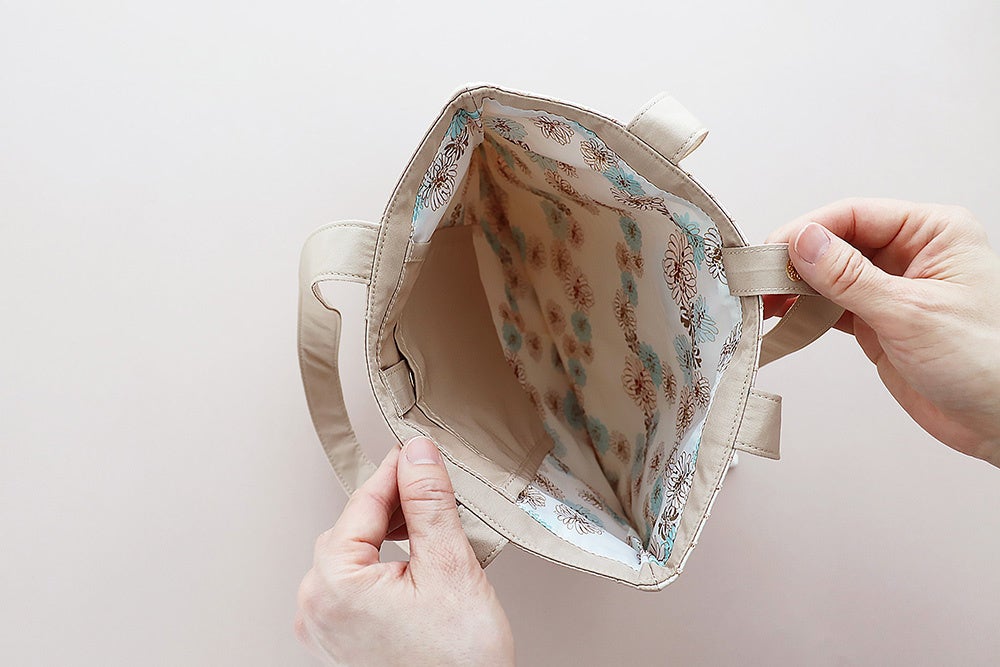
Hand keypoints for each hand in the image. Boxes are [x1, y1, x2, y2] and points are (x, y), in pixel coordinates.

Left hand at [295, 437, 514, 665]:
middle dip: (394, 505)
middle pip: (353, 526)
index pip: (363, 503)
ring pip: (353, 553)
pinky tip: (415, 562)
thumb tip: (418, 455)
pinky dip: (382, 564)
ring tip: (431, 530)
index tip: (420, 450)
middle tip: (435, 490)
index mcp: (333, 585)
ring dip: (389, 534)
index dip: (397, 471)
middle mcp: (316, 606)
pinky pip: (353, 582)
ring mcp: (325, 627)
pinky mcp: (340, 639)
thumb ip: (429, 503)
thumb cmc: (457, 664)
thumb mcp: (450, 568)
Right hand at [766, 198, 999, 466]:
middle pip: (837, 242)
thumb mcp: (910, 313)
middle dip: (795, 261)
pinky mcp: (881, 322)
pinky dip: (807, 312)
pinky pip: (834, 307)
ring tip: (763, 302)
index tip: (771, 254)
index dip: (808, 231)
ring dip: (796, 288)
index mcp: (933, 232)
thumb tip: (802, 242)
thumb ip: (849, 277)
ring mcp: (894, 288)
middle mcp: (913, 253)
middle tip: (758, 282)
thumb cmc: (985, 361)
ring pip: (830, 275)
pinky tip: (783, 317)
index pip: (854, 216)